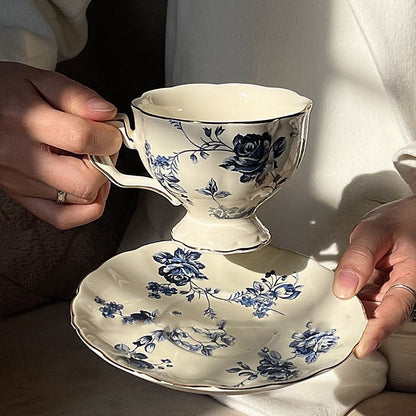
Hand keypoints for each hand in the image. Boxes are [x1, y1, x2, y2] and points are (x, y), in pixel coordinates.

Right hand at [0, 62, 121, 227]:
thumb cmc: (4, 95)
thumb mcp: (38, 80)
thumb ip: (76, 96)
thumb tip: (107, 114)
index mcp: (27, 123)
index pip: (82, 139)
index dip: (109, 137)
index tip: (112, 131)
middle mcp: (21, 158)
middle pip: (85, 181)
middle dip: (106, 164)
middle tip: (104, 148)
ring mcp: (22, 183)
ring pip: (80, 201)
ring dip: (99, 182)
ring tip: (92, 162)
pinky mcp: (23, 196)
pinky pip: (62, 218)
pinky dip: (85, 209)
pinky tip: (88, 188)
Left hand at [333, 195, 415, 357]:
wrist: (409, 213)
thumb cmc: (401, 219)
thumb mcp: (374, 231)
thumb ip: (358, 257)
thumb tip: (343, 288)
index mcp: (410, 276)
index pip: (395, 311)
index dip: (376, 331)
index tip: (360, 347)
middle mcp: (403, 286)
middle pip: (382, 315)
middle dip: (359, 328)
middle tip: (334, 338)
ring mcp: (392, 286)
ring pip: (372, 308)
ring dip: (353, 314)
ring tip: (330, 321)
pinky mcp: (382, 283)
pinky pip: (367, 297)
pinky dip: (352, 300)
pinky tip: (336, 301)